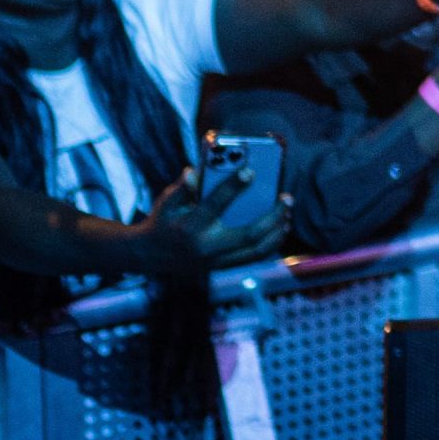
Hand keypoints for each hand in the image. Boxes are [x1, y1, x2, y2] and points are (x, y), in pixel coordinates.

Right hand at [133, 163, 285, 272]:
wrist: (150, 255)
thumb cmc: (164, 220)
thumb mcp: (167, 201)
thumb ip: (183, 187)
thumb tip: (195, 172)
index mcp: (191, 226)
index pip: (215, 205)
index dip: (233, 187)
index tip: (250, 171)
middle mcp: (205, 247)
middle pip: (248, 235)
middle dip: (272, 217)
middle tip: (287, 198)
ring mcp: (215, 261)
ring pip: (255, 251)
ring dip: (277, 233)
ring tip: (288, 214)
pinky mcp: (220, 268)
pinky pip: (252, 258)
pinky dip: (270, 244)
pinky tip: (279, 229)